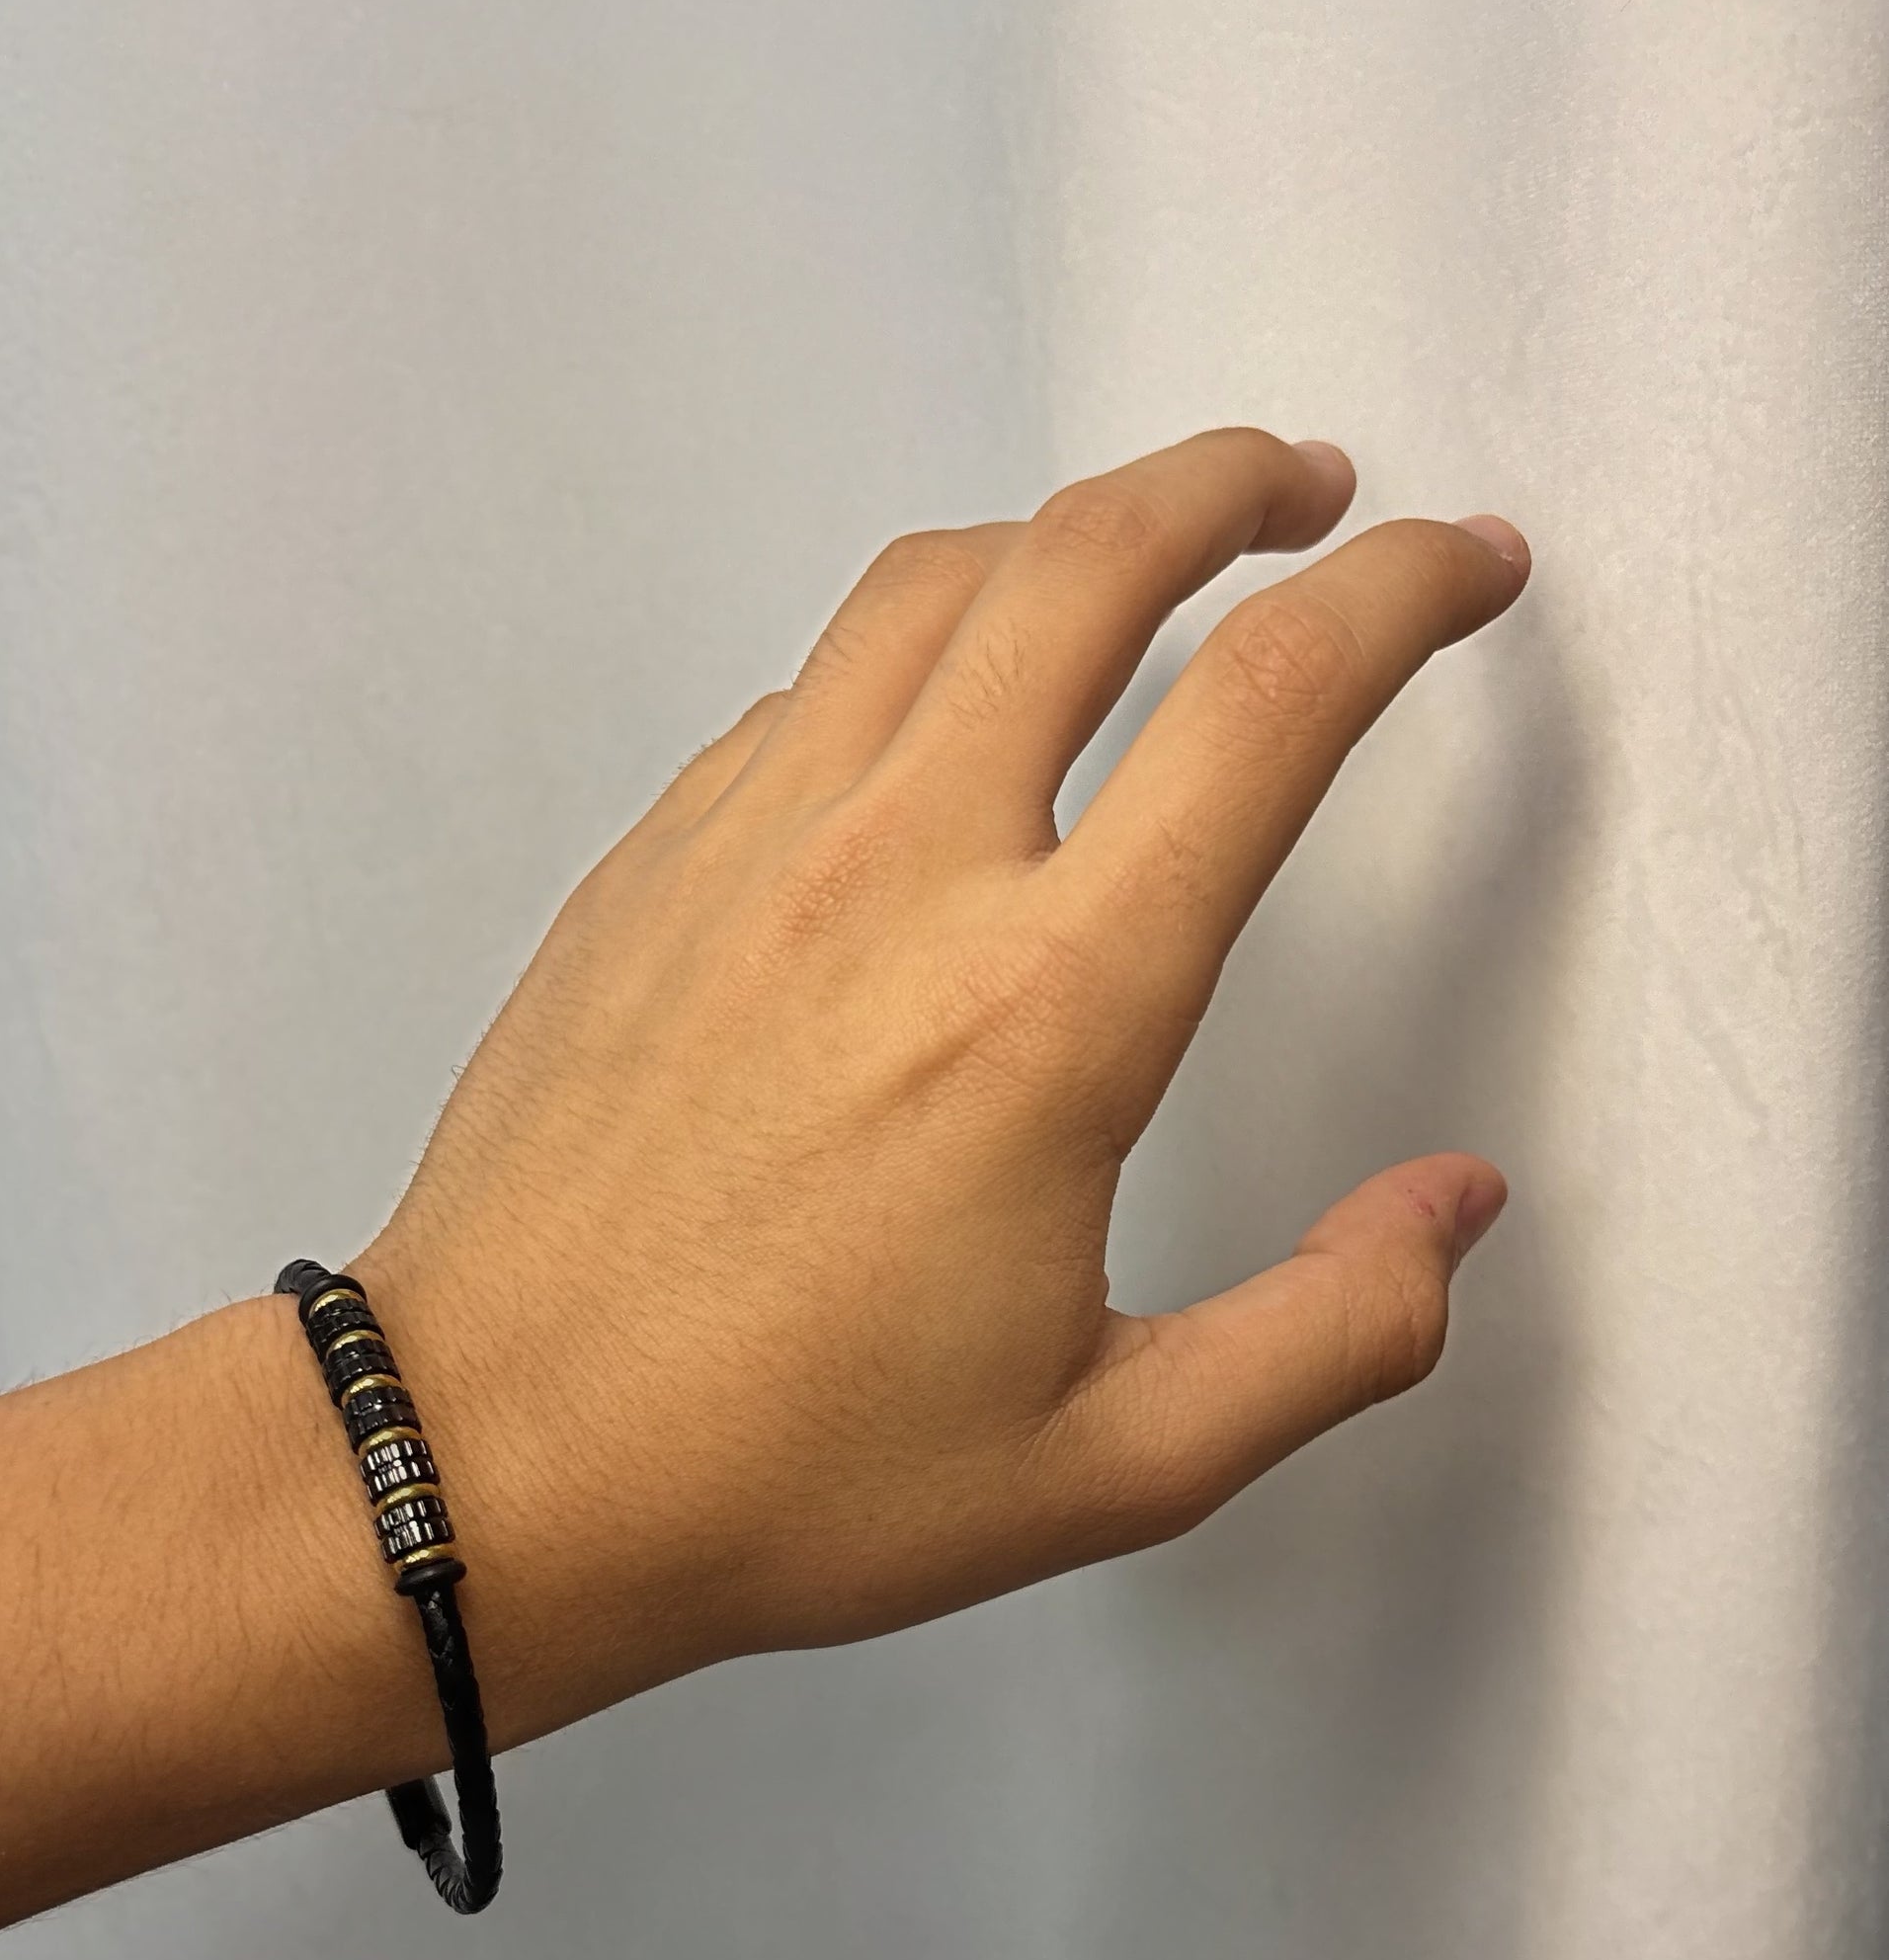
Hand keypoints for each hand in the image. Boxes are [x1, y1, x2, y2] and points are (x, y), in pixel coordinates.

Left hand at [353, 428, 1526, 1741]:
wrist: (490, 1460)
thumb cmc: (796, 1475)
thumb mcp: (1113, 1466)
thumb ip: (1329, 1333)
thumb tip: (1458, 1206)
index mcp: (1048, 1008)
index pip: (1268, 705)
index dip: (1403, 596)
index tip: (1470, 567)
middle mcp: (900, 872)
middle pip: (1091, 559)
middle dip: (1233, 483)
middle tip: (1313, 492)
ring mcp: (750, 845)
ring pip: (931, 587)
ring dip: (1065, 537)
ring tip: (1139, 567)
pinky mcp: (649, 863)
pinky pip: (807, 690)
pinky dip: (916, 654)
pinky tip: (941, 734)